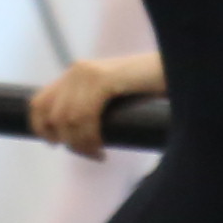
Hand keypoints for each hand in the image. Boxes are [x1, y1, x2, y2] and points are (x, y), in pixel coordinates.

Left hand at [28, 56, 151, 156]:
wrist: (184, 68)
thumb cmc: (156, 89)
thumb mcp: (117, 97)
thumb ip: (97, 105)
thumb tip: (75, 134)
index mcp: (77, 73)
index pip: (38, 103)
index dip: (41, 129)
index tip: (59, 146)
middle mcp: (78, 70)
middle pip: (51, 116)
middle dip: (69, 142)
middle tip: (92, 154)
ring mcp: (89, 72)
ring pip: (67, 120)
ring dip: (81, 145)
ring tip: (100, 154)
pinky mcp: (104, 78)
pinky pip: (84, 117)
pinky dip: (89, 139)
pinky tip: (103, 149)